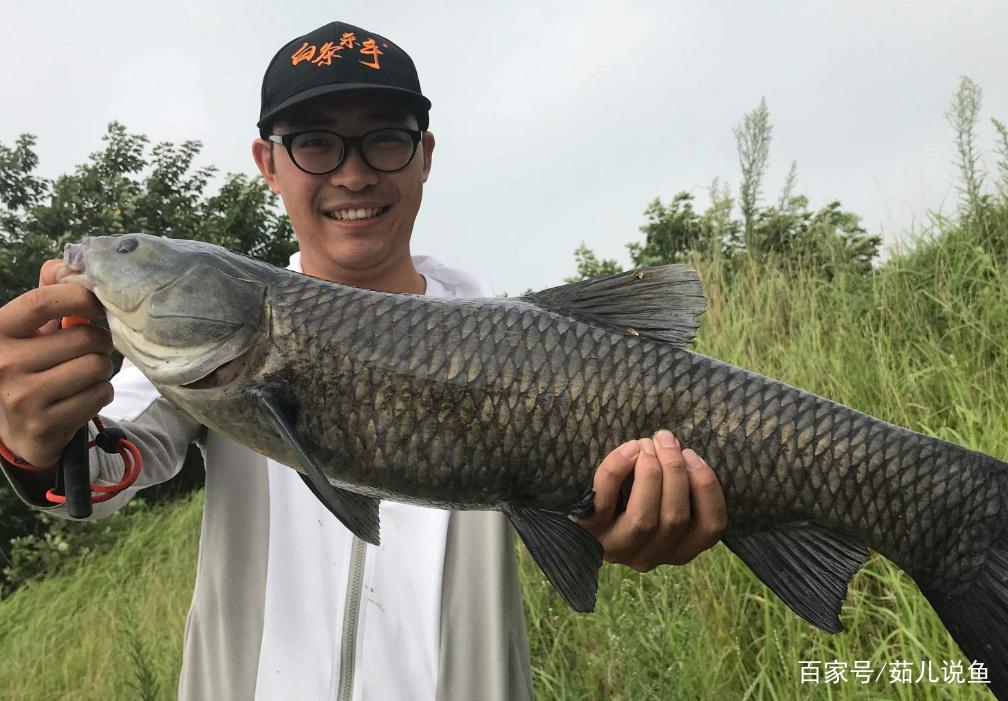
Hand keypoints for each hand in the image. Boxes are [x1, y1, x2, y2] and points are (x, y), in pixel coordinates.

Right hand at [0, 260, 113, 467]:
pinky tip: (82, 397)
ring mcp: (21, 396)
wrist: (17, 431)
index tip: (97, 304)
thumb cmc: (30, 368)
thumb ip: (46, 295)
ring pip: (96, 366)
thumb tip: (66, 262)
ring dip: (102, 370)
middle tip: (91, 350)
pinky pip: (99, 394)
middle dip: (99, 343)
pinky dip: (101, 393)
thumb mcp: (28, 332)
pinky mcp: (44, 423)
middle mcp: (3, 363)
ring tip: (84, 374)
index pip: (42, 301)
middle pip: (84, 338)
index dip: (79, 297)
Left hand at [578, 430, 726, 570]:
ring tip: (647, 444)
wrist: (578, 512)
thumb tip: (685, 454)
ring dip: (651, 473)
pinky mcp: (588, 533)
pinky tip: (628, 449)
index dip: (707, 489)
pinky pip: (603, 502)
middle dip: (675, 472)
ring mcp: (618, 549)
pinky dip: (617, 471)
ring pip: (645, 518)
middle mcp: (651, 557)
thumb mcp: (663, 498)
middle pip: (675, 519)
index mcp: (679, 550)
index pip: (710, 530)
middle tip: (667, 440)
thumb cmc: (630, 496)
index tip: (693, 455)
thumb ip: (680, 486)